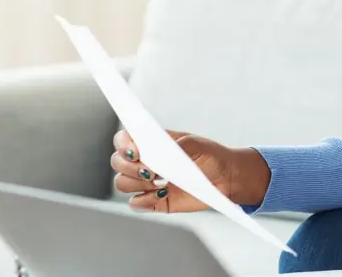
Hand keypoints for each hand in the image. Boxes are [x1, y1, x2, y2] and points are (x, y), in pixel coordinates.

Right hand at [110, 129, 269, 212]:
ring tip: (161, 183)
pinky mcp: (153, 201)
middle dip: (130, 168)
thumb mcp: (195, 144)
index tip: (136, 152)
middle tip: (152, 172)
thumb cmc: (209, 155)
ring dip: (137, 184)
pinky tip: (164, 194)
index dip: (123, 145)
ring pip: (122, 183)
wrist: (224, 178)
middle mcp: (144, 161)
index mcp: (150, 142)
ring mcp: (147, 182)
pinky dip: (145, 200)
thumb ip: (174, 147)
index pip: (123, 139)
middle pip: (117, 162)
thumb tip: (155, 157)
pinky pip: (135, 203)